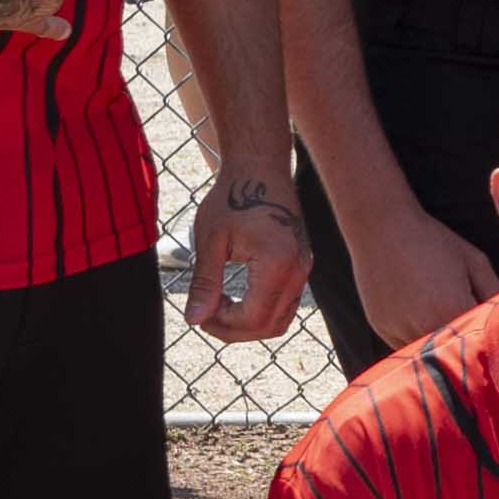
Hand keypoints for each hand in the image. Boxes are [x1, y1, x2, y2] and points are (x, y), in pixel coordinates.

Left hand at [187, 178, 311, 344]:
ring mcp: (304, 268)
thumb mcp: (211, 241)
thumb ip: (205, 283)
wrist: (260, 168)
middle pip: (270, 326)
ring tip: (219, 308)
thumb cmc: (233, 197)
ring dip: (248, 324)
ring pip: (280, 319)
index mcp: (276, 263)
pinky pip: (285, 304)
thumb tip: (194, 320)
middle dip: (234, 330)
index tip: (199, 314)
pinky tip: (237, 300)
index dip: (223, 325)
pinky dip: (261, 312)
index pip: (253, 318)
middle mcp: (298, 270)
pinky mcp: (301, 266)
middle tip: (204, 316)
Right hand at [346, 189, 498, 345]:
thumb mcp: (474, 262)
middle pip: (456, 349)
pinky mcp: (382, 329)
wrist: (382, 229)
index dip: (491, 337)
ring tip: (444, 320)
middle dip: (467, 342)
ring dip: (441, 344)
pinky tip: (422, 317)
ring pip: (430, 352)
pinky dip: (418, 339)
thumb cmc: (434, 241)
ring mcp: (399, 329)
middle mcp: (424, 325)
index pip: (482, 339)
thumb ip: (495, 293)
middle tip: (473, 328)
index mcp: (452, 308)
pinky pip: (407, 347)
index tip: (497, 332)